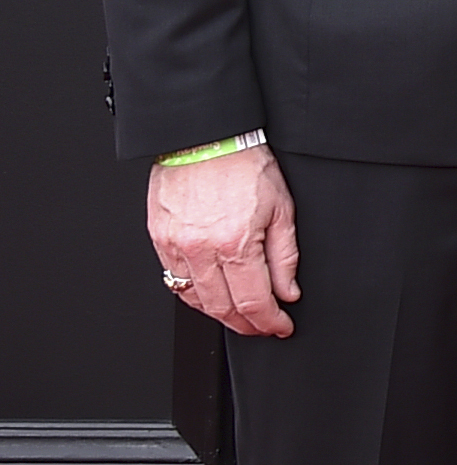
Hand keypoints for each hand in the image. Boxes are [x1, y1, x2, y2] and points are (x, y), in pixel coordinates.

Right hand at [147, 146, 297, 337]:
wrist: (205, 138)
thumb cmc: (245, 164)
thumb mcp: (282, 208)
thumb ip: (285, 255)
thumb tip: (288, 291)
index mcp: (235, 242)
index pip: (253, 301)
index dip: (269, 322)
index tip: (280, 327)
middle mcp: (201, 250)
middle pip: (223, 308)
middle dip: (246, 325)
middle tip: (263, 327)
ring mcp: (176, 247)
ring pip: (196, 300)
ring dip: (220, 314)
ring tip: (240, 315)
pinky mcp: (160, 240)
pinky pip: (174, 280)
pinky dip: (195, 295)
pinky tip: (211, 296)